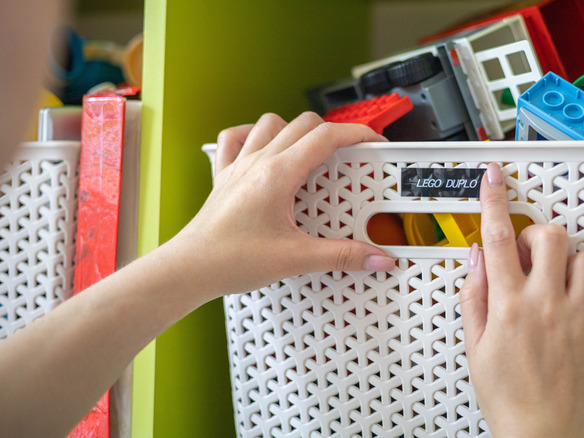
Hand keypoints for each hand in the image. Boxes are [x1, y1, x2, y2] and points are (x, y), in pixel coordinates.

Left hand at [171, 112, 395, 299]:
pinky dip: (252, 134)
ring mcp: (239, 166)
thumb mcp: (297, 259)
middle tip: (349, 156)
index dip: (357, 135)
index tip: (374, 143)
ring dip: (294, 130)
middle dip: (333, 133)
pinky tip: (263, 148)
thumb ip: (343, 256)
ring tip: (310, 153)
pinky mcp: (224, 176)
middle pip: (303, 124)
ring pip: (270, 123)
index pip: (326, 137)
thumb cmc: (231, 260)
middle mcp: (258, 162)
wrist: (189, 268)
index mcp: (278, 174)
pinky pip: (235, 138)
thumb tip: (378, 257)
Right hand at [458, 163, 583, 436]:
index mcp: (508, 306)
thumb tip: (477, 258)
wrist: (543, 436)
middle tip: (532, 254)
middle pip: (551, 237)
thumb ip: (473, 296)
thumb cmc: (507, 398)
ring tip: (560, 281)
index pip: (499, 238)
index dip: (494, 200)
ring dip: (571, 261)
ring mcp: (580, 318)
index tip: (493, 177)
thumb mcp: (474, 348)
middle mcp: (546, 305)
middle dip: (539, 236)